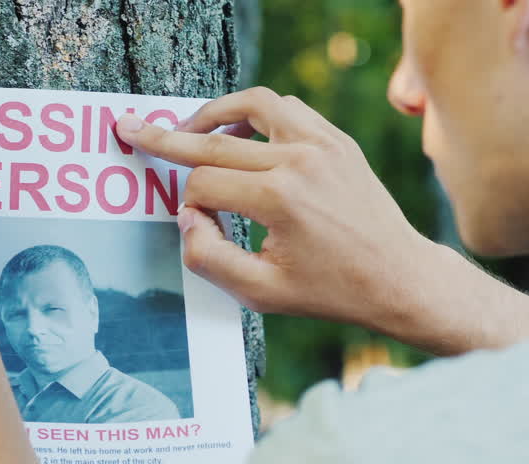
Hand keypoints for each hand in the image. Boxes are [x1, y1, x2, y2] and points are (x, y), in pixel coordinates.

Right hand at [116, 87, 435, 332]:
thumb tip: (185, 217)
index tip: (198, 229)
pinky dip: (255, 114)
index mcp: (279, 199)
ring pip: (252, 104)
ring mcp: (322, 143)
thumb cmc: (329, 291)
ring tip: (189, 130)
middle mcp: (299, 161)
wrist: (397, 277)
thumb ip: (208, 259)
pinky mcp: (337, 140)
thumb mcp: (260, 294)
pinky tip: (239, 137)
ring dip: (214, 114)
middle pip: (214, 142)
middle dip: (167, 140)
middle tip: (131, 127)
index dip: (188, 208)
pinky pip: (286, 108)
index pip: (203, 186)